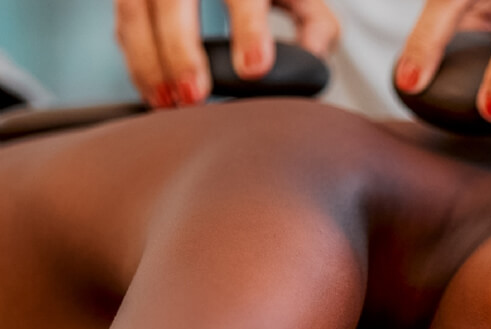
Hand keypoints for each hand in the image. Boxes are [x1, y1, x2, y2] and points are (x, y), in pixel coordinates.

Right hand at [114, 0, 338, 107]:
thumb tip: (314, 58)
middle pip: (172, 1)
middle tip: (195, 97)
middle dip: (180, 52)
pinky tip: (153, 91)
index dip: (249, 30)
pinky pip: (122, 22)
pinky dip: (134, 59)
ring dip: (147, 63)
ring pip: (134, 12)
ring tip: (168, 103)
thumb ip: (314, 24)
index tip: (254, 68)